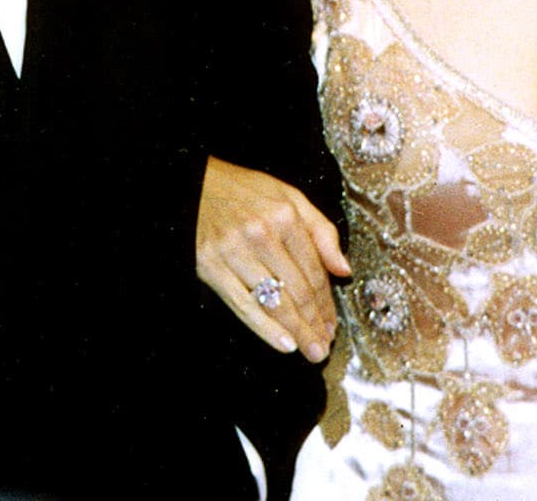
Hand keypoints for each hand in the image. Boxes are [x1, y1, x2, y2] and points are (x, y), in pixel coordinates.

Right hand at [196, 157, 348, 361]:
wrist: (192, 186)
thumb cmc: (242, 191)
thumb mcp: (289, 197)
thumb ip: (321, 230)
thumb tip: (344, 268)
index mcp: (285, 215)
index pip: (314, 269)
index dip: (326, 302)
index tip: (332, 323)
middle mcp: (261, 233)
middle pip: (297, 290)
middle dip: (315, 323)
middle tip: (324, 346)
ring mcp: (234, 251)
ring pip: (274, 301)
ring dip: (296, 331)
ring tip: (310, 350)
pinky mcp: (210, 266)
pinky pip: (243, 304)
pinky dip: (265, 328)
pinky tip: (283, 343)